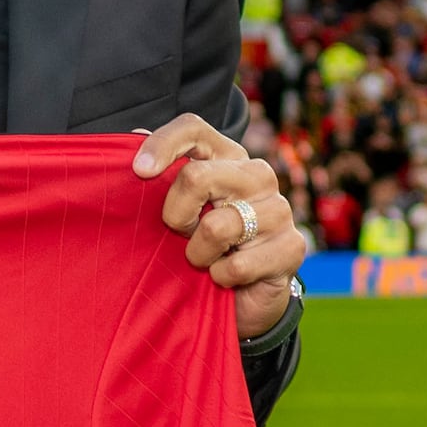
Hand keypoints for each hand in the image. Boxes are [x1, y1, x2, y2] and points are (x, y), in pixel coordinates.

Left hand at [133, 113, 308, 339]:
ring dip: (197, 254)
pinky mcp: (291, 247)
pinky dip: (220, 278)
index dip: (163, 144)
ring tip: (206, 259)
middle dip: (175, 216)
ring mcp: (279, 209)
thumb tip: (134, 135)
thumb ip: (160, 176)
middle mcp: (257, 175)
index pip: (194, 128)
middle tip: (181, 234)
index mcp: (228, 157)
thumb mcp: (178, 210)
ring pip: (215, 227)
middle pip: (196, 177)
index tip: (139, 171)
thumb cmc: (204, 245)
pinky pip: (236, 266)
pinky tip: (226, 277)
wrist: (244, 297)